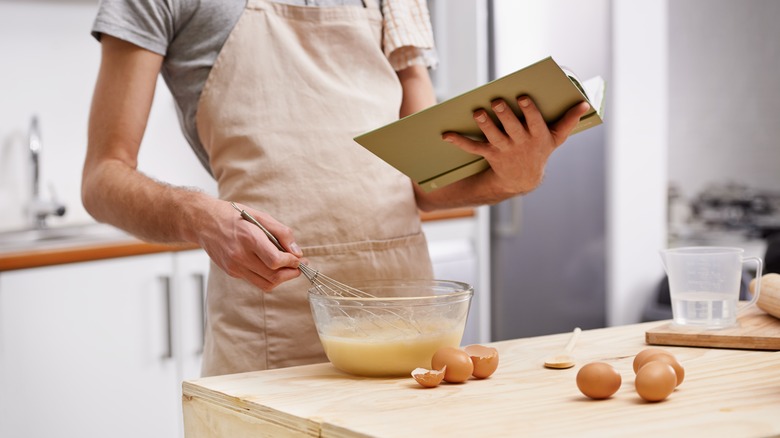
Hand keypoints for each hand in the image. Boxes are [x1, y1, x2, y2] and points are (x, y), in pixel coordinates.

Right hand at [197, 201, 303, 291]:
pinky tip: (269, 265)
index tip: (299, 258)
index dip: (291, 262)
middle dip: (291, 273)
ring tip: (288, 268)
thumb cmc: (233, 215)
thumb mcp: (260, 216)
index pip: (275, 260)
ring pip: (265, 284)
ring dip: (281, 279)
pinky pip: (255, 280)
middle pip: (273, 276)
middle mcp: (240, 256)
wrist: (203, 221)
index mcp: (249, 238)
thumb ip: (282, 233)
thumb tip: (297, 252)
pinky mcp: (231, 272)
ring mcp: (234, 267)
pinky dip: (267, 276)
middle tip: (300, 266)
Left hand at [442, 96, 590, 195]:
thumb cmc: (540, 151)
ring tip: (477, 112)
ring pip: (493, 136)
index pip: (534, 122)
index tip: (522, 97)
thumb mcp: (556, 138)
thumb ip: (568, 121)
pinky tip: (446, 134)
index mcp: (537, 136)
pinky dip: (459, 141)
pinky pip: (473, 147)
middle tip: (496, 101)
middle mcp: (520, 144)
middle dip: (504, 115)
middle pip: (511, 128)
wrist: (523, 178)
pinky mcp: (489, 154)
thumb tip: (585, 103)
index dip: (528, 110)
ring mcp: (504, 150)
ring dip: (484, 124)